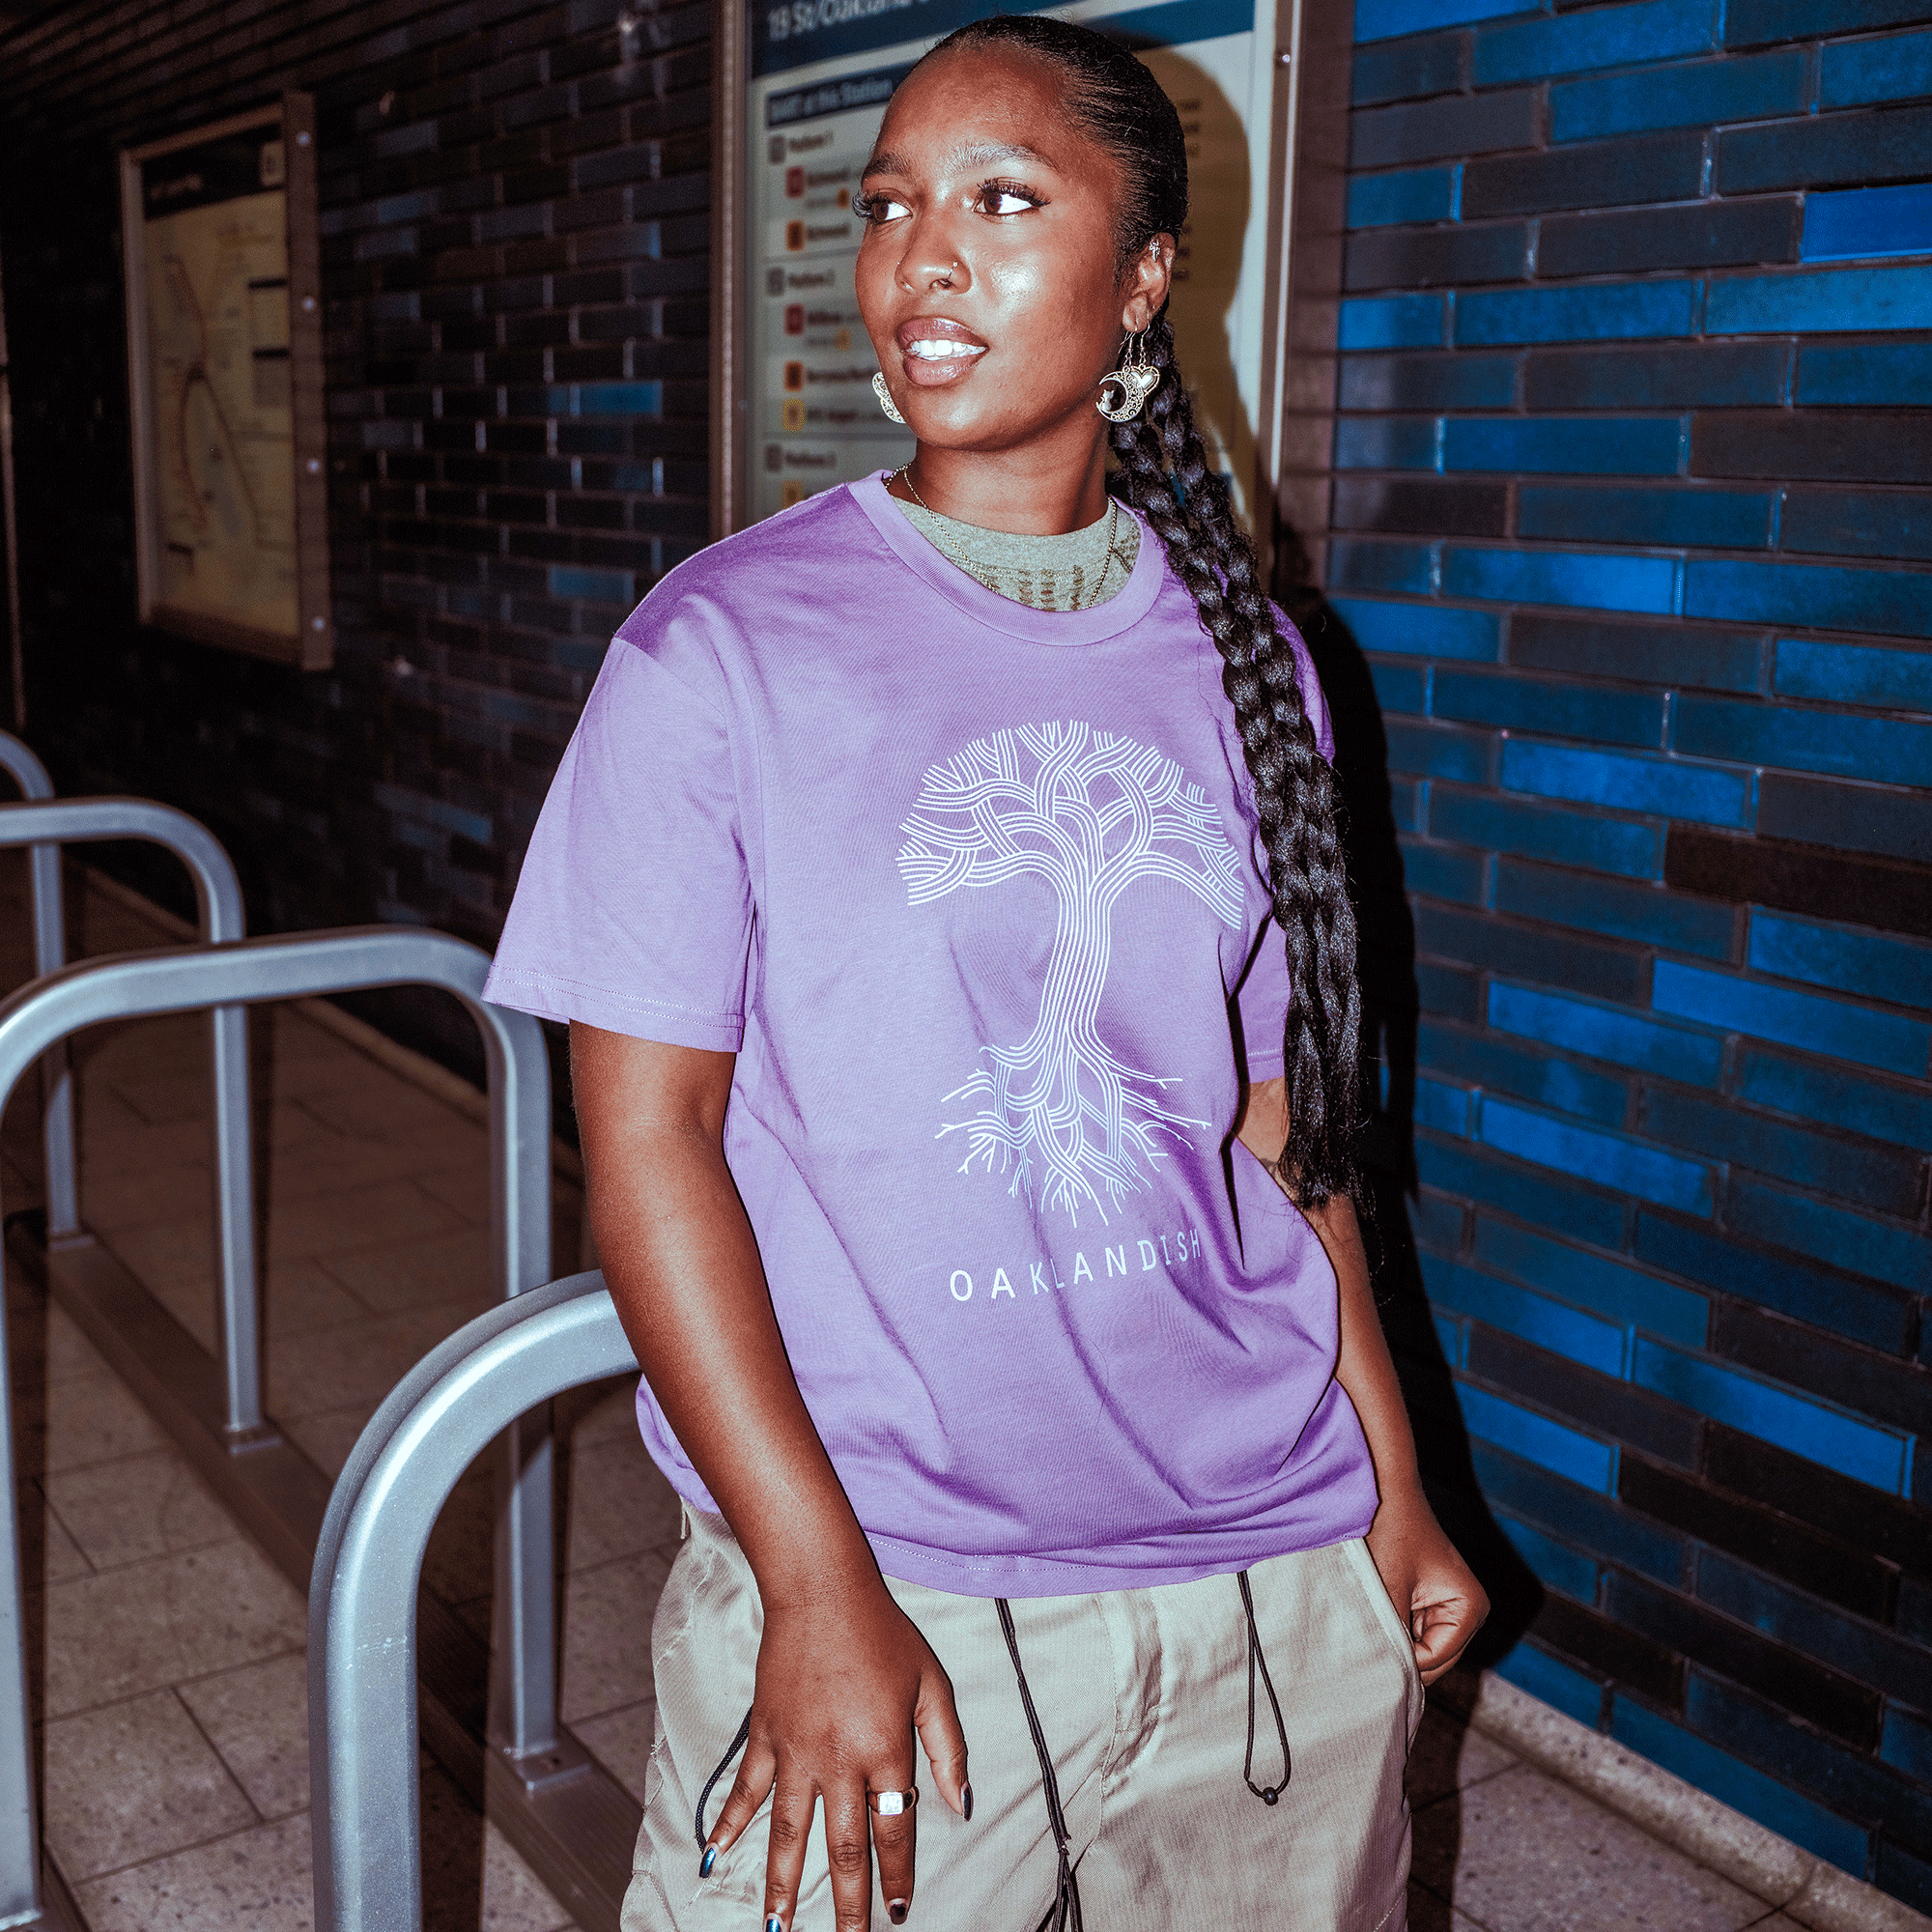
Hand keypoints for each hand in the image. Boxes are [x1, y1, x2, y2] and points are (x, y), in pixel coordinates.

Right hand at [703, 1576, 969, 1930]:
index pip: (895, 1830)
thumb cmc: (882, 1633)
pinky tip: (716, 1856)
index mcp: (886, 1749)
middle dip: (848, 1903)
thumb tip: (960, 1803)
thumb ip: (948, 1747)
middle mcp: (840, 1760)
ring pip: (790, 1833)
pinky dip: (730, 1824)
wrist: (822, 1592)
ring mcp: (797, 1750)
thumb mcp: (930, 1683)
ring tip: (778, 1928)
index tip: (897, 1912)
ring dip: (784, 1885)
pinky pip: (747, 1789)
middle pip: (844, 1847)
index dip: (896, 1877)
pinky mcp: (766, 1735)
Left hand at [1365, 1487, 1488, 1685]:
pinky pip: (1409, 1630)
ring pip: (1418, 1647)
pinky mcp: (1429, 1599)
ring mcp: (1449, 1606)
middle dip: (1399, 1650)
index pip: (1433, 1660)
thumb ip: (1389, 1636)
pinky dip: (1390, 1625)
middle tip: (1364, 1633)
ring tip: (1368, 1613)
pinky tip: (1372, 1606)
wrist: (1382, 1487)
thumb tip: (1381, 1677)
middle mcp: (1467, 1611)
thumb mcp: (1387, 1589)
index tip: (1370, 1635)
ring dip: (1392, 1637)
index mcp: (1469, 1608)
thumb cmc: (1387, 1530)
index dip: (1400, 1656)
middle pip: (1431, 1660)